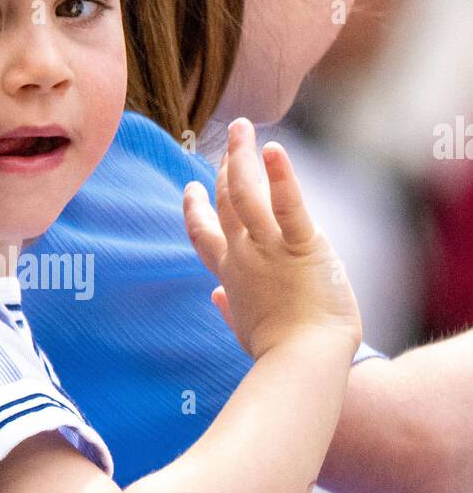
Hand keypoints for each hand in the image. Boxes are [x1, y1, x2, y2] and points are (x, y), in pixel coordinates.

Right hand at [183, 118, 361, 360]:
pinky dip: (280, 176)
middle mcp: (243, 256)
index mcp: (231, 276)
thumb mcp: (245, 330)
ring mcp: (269, 249)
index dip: (195, 210)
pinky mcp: (301, 247)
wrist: (301, 364)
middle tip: (231, 136)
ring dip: (241, 157)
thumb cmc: (278, 354)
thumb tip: (215, 298)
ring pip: (245, 193)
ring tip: (243, 128)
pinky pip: (288, 205)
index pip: (204, 236)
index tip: (190, 189)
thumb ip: (229, 310)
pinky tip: (273, 150)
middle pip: (225, 202)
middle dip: (225, 165)